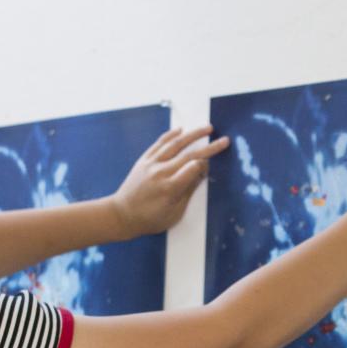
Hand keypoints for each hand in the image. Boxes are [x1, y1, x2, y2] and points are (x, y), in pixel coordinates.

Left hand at [110, 125, 229, 235]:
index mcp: (170, 188)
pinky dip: (170, 135)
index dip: (206, 165)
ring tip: (208, 128)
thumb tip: (201, 174)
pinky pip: (159, 143)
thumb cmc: (150, 219)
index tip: (212, 166)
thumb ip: (188, 191)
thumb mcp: (174, 213)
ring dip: (193, 134)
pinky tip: (181, 130)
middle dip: (209, 146)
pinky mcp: (144, 160)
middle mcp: (161, 172)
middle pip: (189, 154)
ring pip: (175, 143)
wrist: (122, 214)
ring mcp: (151, 164)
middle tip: (224, 140)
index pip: (194, 168)